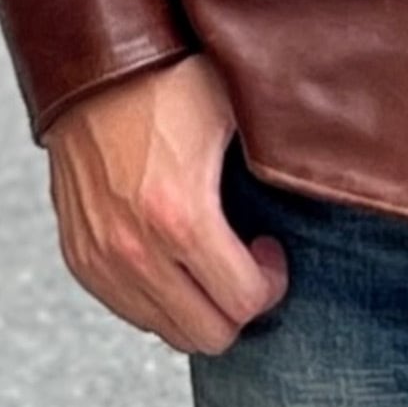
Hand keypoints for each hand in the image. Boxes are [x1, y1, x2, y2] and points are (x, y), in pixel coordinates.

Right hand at [43, 53, 288, 355]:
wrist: (90, 71)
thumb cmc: (168, 83)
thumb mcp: (236, 111)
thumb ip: (277, 157)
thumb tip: (328, 175)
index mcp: (180, 216)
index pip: (244, 303)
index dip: (271, 283)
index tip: (269, 249)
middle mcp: (134, 249)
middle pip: (208, 335)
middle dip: (238, 305)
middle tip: (244, 262)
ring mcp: (101, 259)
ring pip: (168, 332)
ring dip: (198, 306)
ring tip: (207, 258)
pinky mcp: (79, 259)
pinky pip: (131, 312)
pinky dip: (159, 298)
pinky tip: (172, 256)